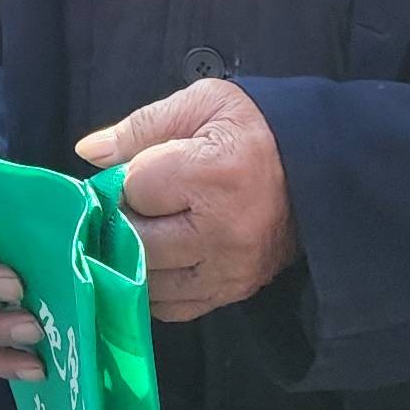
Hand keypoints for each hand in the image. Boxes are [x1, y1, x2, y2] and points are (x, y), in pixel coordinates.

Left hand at [77, 81, 297, 320]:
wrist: (320, 168)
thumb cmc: (258, 128)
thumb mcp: (203, 103)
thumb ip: (141, 126)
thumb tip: (89, 151)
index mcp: (214, 175)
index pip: (133, 188)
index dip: (125, 176)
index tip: (137, 168)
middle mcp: (222, 231)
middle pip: (135, 240)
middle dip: (123, 220)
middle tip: (132, 202)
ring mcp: (229, 268)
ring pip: (147, 278)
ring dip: (133, 256)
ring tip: (145, 228)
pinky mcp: (234, 291)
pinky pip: (172, 306)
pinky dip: (155, 285)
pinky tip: (158, 260)